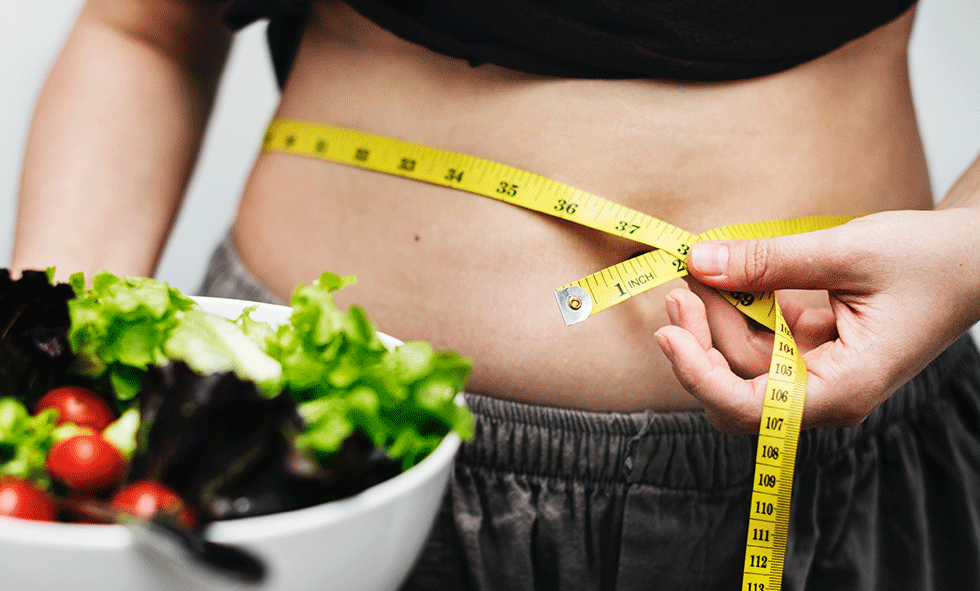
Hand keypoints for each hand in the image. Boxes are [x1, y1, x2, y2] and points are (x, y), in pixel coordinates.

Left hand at [653, 208, 979, 432]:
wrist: (974, 257)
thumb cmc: (929, 261)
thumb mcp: (846, 252)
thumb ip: (768, 261)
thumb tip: (699, 260)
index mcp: (842, 389)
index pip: (749, 409)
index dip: (699, 375)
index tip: (668, 334)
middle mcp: (825, 392)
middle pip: (736, 386)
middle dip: (701, 338)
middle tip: (680, 284)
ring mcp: (817, 372)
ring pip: (743, 358)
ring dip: (716, 315)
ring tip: (700, 268)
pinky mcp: (812, 349)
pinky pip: (762, 337)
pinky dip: (740, 306)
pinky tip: (727, 275)